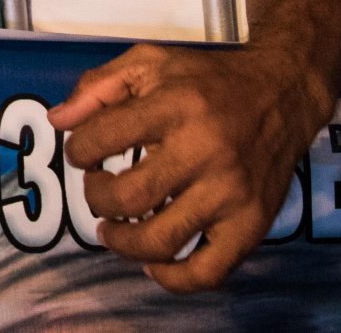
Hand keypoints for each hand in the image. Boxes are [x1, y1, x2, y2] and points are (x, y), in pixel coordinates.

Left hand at [53, 42, 328, 291]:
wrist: (282, 92)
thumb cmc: (208, 79)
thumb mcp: (150, 61)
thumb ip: (98, 86)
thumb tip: (58, 122)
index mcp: (175, 105)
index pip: (103, 138)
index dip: (79, 150)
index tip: (83, 153)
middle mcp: (205, 150)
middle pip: (129, 197)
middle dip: (97, 198)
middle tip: (98, 190)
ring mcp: (231, 192)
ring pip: (161, 240)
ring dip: (123, 242)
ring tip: (113, 229)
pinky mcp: (252, 223)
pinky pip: (208, 271)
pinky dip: (173, 278)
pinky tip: (154, 263)